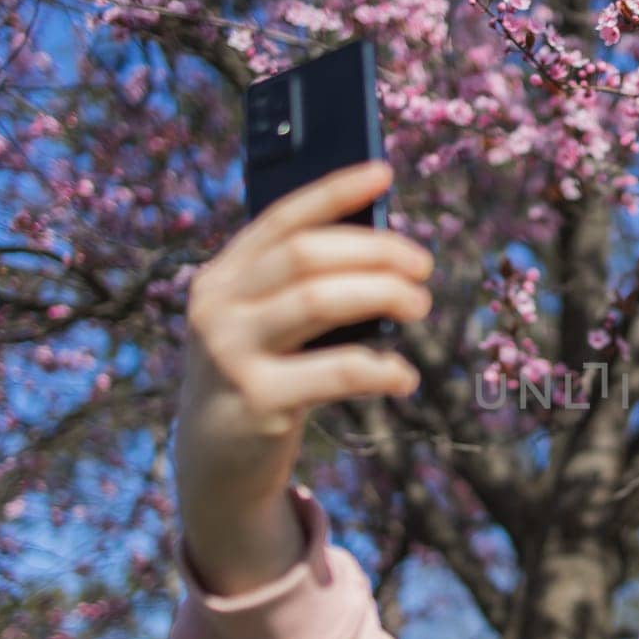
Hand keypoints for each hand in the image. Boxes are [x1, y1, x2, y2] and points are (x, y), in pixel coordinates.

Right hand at [173, 161, 431, 592]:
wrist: (216, 466)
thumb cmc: (261, 378)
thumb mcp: (266, 326)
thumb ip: (302, 288)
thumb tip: (385, 251)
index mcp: (222, 277)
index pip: (281, 219)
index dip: (334, 191)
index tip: (384, 173)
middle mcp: (217, 307)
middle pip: (306, 255)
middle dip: (375, 252)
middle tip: (422, 268)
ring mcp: (231, 353)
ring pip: (319, 300)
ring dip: (382, 294)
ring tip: (421, 307)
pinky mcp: (257, 401)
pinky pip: (335, 371)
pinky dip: (380, 369)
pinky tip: (404, 377)